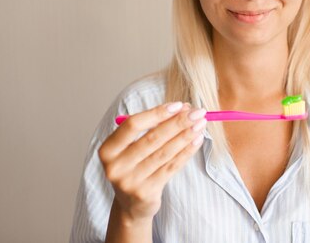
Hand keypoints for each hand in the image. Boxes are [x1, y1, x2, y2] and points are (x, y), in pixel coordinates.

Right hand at [98, 102, 206, 222]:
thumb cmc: (136, 165)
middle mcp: (116, 166)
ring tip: (201, 124)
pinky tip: (197, 140)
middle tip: (197, 112)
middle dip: (178, 122)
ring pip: (164, 153)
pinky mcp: (146, 192)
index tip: (178, 105)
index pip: (132, 125)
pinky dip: (187, 151)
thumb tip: (184, 108)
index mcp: (108, 149)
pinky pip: (171, 167)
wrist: (131, 204)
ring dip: (186, 135)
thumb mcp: (134, 146)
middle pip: (151, 138)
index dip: (157, 113)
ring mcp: (130, 181)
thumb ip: (154, 126)